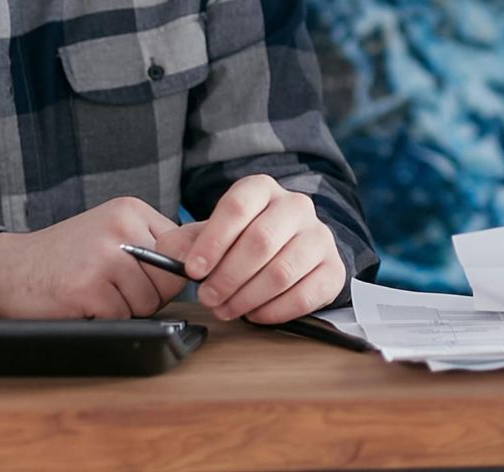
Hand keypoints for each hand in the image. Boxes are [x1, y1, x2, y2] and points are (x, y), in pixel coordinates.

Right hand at [0, 196, 189, 318]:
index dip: (166, 275)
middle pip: (170, 280)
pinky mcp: (88, 288)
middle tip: (110, 287)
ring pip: (148, 303)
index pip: (183, 251)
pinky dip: (105, 319)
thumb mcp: (110, 234)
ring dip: (125, 309)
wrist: (6, 268)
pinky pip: (122, 317)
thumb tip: (201, 266)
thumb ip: (153, 244)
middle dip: (148, 295)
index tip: (139, 276)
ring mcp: (104, 257)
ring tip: (94, 293)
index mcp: (131, 210)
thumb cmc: (64, 257)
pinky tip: (81, 303)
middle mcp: (121, 227)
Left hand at [181, 175, 344, 323]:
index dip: (212, 240)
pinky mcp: (333, 269)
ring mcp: (319, 236)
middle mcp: (296, 206)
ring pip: (282, 271)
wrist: (291, 250)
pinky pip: (305, 295)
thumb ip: (185, 243)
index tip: (193, 270)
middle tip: (207, 297)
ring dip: (247, 297)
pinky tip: (255, 314)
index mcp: (262, 189)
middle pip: (261, 240)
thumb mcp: (211, 235)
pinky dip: (274, 311)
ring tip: (226, 309)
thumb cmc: (242, 242)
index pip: (237, 206)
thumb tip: (170, 256)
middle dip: (227, 276)